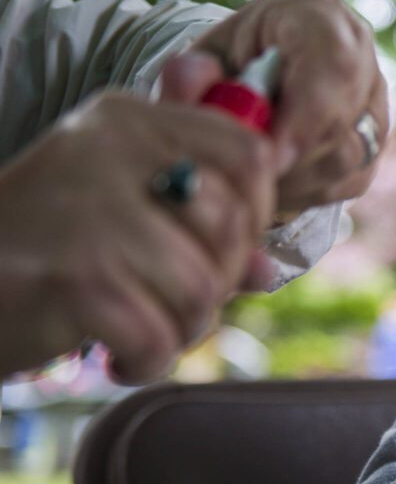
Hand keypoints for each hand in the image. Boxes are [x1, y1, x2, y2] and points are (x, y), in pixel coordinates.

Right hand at [0, 92, 274, 382]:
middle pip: (232, 228)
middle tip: (172, 303)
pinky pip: (159, 335)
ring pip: (201, 289)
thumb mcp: (116, 209)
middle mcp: (110, 151)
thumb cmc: (41, 250)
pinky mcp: (74, 278)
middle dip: (217, 283)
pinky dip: (146, 360)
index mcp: (129, 123)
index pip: (249, 154)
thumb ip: (197, 226)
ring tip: (140, 331)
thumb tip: (266, 266)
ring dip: (181, 329)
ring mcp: (90, 213)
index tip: (223, 250)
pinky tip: (116, 355)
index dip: (258, 213)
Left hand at [159, 0, 387, 211]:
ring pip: (347, 159)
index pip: (334, 64)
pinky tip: (278, 178)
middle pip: (343, 123)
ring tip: (255, 170)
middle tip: (249, 173)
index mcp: (318, 18)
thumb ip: (189, 72)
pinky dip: (306, 190)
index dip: (308, 115)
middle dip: (291, 157)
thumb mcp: (202, 59)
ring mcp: (373, 106)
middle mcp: (360, 59)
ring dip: (294, 177)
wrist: (257, 81)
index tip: (272, 153)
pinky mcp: (373, 148)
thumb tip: (195, 86)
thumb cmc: (231, 65)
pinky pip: (347, 182)